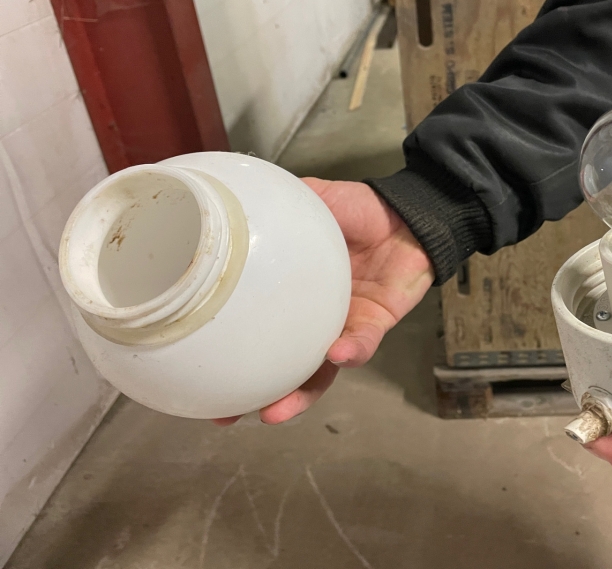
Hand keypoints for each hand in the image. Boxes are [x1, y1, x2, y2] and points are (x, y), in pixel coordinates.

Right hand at [214, 178, 433, 425]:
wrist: (406, 212)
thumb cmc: (358, 210)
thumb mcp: (310, 201)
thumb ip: (274, 207)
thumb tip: (229, 199)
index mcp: (294, 296)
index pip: (257, 331)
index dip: (232, 356)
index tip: (199, 380)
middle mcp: (316, 320)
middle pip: (283, 369)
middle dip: (256, 396)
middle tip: (225, 417)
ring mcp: (345, 326)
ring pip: (320, 373)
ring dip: (300, 394)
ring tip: (273, 411)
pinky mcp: (377, 323)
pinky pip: (363, 343)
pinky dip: (351, 350)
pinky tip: (335, 354)